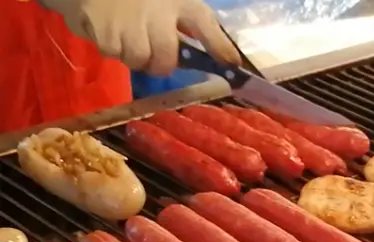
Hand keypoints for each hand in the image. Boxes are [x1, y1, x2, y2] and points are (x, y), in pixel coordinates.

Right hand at [42, 0, 241, 75]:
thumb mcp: (170, 2)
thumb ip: (190, 24)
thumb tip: (222, 56)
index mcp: (179, 0)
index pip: (204, 23)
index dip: (219, 45)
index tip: (231, 63)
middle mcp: (157, 9)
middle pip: (165, 58)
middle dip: (160, 65)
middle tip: (154, 58)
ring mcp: (130, 20)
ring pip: (138, 60)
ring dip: (134, 56)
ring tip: (128, 38)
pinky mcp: (105, 27)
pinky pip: (113, 52)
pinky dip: (111, 47)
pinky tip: (109, 30)